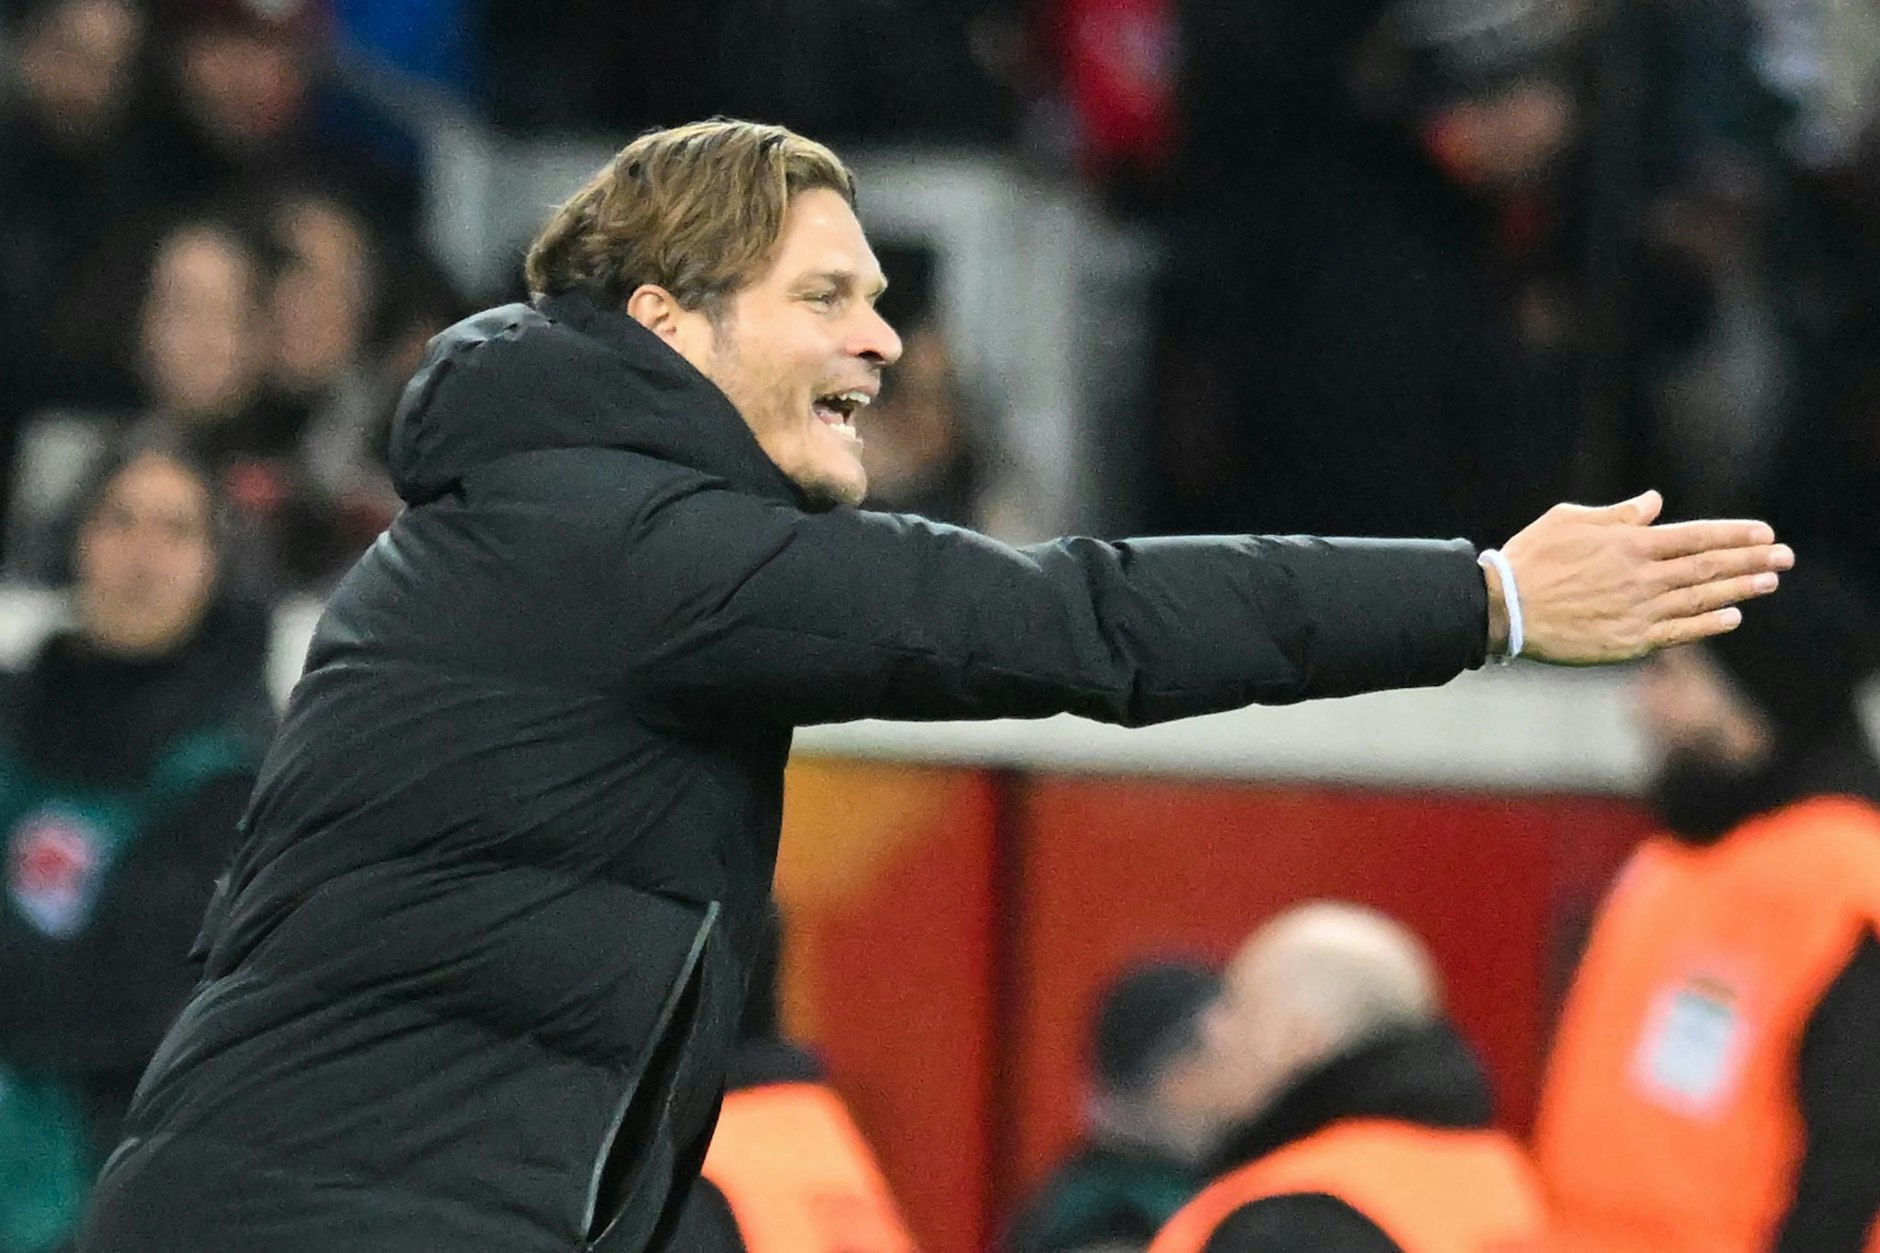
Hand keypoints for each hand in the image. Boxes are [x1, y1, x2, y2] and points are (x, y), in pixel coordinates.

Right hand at [1488, 490, 1792, 664]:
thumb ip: (1619, 514)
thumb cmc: (1532, 558)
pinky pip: (1681, 632)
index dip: (1735, 534)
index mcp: (1630, 543)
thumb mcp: (1570, 519)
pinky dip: (1710, 624)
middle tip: (1785, 557)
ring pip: (1703, 598)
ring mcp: (1640, 610)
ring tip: (1768, 582)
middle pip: (1709, 566)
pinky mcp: (1631, 641)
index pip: (1697, 536)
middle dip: (1752, 560)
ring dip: (1740, 588)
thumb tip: (1654, 502)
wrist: (1506, 609)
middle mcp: (1643, 576)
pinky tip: (1732, 616)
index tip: (1765, 533)